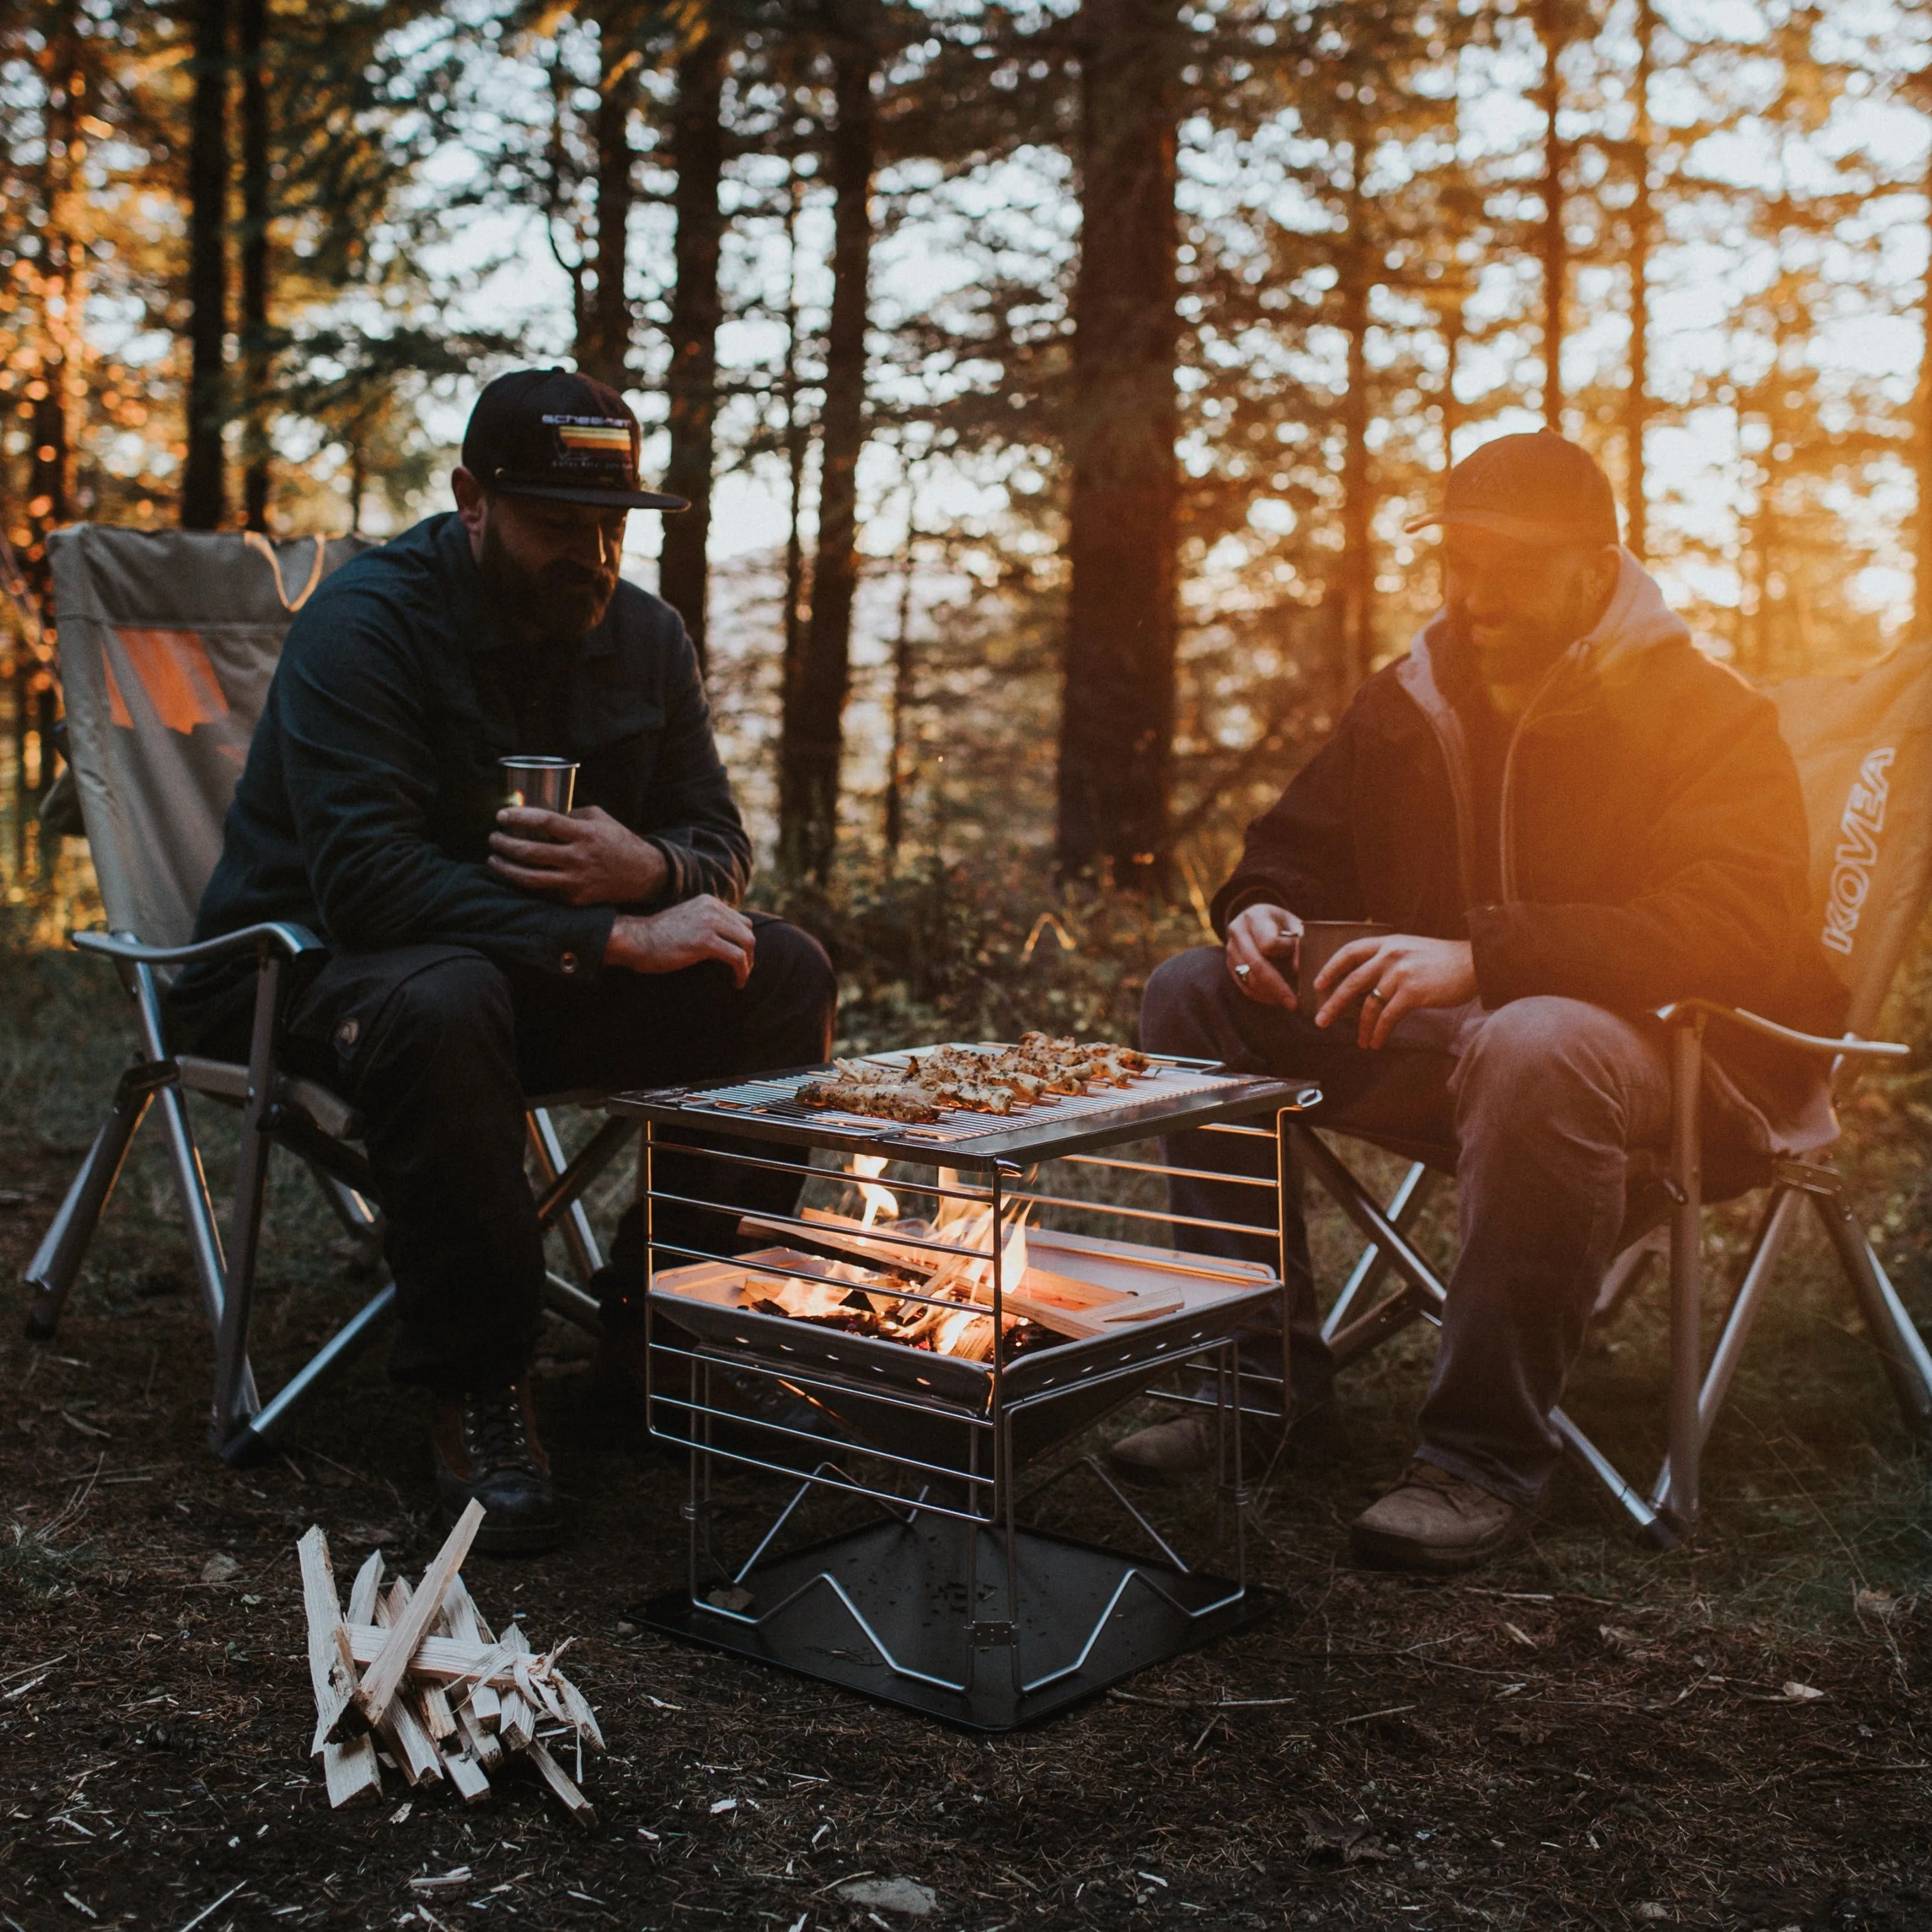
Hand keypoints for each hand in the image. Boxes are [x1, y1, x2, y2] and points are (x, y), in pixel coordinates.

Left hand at [489, 805, 667, 907]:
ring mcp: (576, 882)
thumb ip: (571, 815)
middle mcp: (579, 858)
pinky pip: (541, 891)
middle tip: (493, 838)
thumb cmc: (618, 841)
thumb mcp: (599, 818)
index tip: (501, 816)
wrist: (643, 875)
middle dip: (504, 844)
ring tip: (493, 859)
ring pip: (530, 878)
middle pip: (530, 852)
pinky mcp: (575, 899)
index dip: (519, 817)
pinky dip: (522, 883)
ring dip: (505, 868)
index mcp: (585, 833)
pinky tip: (512, 875)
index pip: (544, 821)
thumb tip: (539, 815)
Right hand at [606, 896, 755, 985]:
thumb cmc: (656, 937)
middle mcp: (712, 908)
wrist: (636, 940)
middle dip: (749, 953)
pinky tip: (736, 983)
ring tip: (740, 978)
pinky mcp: (705, 940)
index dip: (742, 941)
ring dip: (748, 964)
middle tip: (743, 971)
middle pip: (747, 930)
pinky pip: (737, 957)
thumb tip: (726, 943)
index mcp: (708, 902)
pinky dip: (742, 972)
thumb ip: (706, 924)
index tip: (739, 959)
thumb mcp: (687, 921)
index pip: (740, 920)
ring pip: (747, 942)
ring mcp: (709, 922)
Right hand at [1224, 903, 1302, 1007]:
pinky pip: (1243, 986)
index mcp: (1254, 917)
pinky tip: (1275, 999)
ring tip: (1287, 1002)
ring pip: (1248, 978)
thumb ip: (1299, 942)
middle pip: (1255, 964)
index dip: (1285, 952)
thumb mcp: (1293, 924)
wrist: (1256, 919)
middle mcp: (1237, 932)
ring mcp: (1230, 950)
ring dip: (1269, 994)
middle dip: (1277, 987)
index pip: (1269, 943)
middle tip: (1293, 1003)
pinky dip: (1260, 996)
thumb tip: (1298, 969)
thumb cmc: (1280, 923)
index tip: (1298, 957)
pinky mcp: (1229, 965)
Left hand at [1314, 933, 1477, 1048]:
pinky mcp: (1412, 992)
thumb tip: (1370, 983)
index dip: (1331, 968)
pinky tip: (1376, 1042)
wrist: (1475, 962)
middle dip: (1333, 1004)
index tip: (1319, 983)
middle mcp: (1390, 956)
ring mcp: (1400, 974)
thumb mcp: (1412, 949)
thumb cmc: (1446, 960)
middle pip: (1352, 982)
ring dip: (1361, 1026)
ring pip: (1369, 1004)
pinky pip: (1387, 1017)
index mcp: (1388, 944)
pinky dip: (1379, 1032)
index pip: (1349, 952)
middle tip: (1321, 1020)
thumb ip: (1390, 959)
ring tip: (1359, 1041)